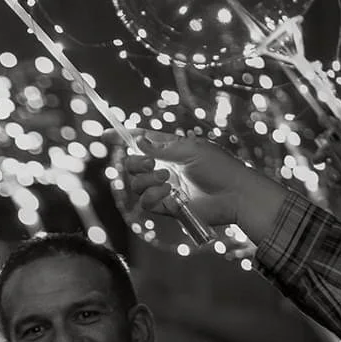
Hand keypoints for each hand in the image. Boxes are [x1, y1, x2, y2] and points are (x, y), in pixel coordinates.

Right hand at [122, 134, 284, 237]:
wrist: (234, 194)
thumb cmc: (219, 167)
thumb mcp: (189, 149)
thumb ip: (160, 147)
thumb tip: (138, 141)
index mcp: (170, 149)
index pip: (141, 141)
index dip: (123, 137)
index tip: (106, 135)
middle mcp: (163, 168)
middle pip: (132, 165)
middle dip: (135, 163)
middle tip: (152, 164)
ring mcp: (164, 188)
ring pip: (136, 184)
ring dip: (147, 180)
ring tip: (168, 179)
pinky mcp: (166, 207)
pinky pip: (146, 202)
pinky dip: (153, 196)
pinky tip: (168, 193)